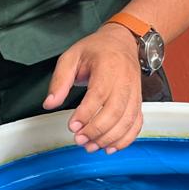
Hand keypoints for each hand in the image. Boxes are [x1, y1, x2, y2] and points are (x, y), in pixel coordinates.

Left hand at [44, 24, 142, 153]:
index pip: (99, 94)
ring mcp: (135, 92)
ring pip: (127, 121)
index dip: (86, 114)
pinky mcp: (139, 101)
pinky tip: (111, 147)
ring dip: (109, 138)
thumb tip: (49, 104)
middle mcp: (125, 80)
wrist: (123, 41)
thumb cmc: (96, 49)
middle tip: (79, 140)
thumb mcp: (71, 56)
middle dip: (96, 130)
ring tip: (91, 147)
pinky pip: (137, 123)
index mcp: (108, 66)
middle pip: (115, 111)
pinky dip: (126, 139)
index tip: (72, 127)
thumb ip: (59, 81)